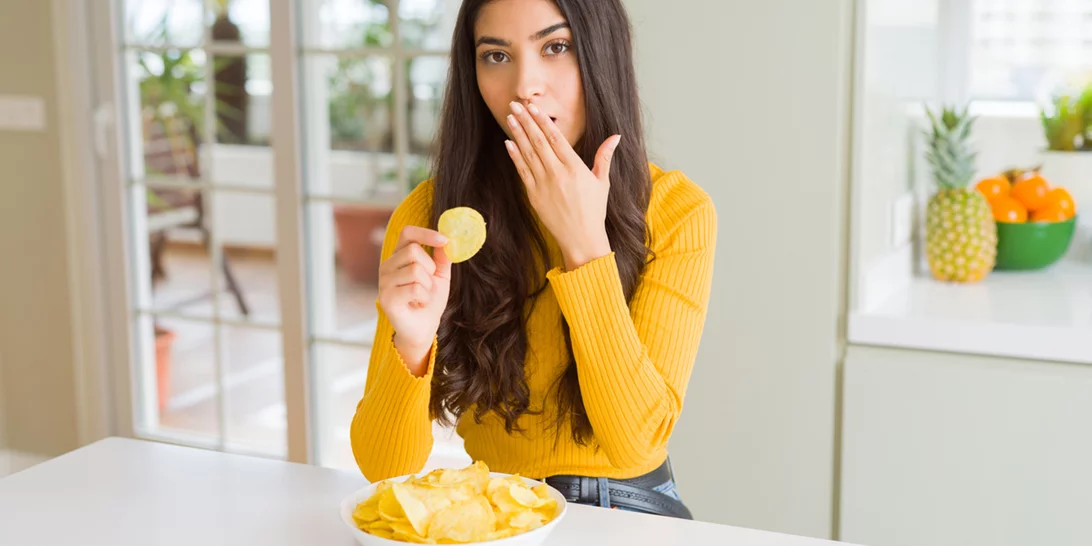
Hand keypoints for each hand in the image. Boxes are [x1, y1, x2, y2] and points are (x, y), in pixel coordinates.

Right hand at [377, 226, 451, 375]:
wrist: (423, 329)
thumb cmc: (429, 301)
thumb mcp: (440, 275)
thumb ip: (442, 257)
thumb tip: (448, 239)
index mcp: (399, 257)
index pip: (407, 233)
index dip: (426, 233)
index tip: (444, 240)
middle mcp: (387, 266)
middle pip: (413, 251)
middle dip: (430, 268)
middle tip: (428, 284)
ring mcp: (384, 282)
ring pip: (415, 270)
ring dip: (428, 286)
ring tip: (423, 296)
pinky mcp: (386, 298)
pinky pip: (414, 288)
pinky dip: (424, 297)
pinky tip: (419, 304)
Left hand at [504, 101, 618, 269]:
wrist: (581, 239)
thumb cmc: (594, 210)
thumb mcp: (602, 182)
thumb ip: (604, 157)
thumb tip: (616, 137)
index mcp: (575, 168)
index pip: (556, 138)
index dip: (543, 120)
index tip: (534, 107)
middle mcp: (557, 174)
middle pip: (538, 141)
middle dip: (526, 121)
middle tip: (515, 104)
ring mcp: (543, 185)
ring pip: (528, 153)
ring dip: (518, 133)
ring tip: (510, 117)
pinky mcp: (534, 195)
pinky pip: (522, 171)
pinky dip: (515, 156)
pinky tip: (508, 142)